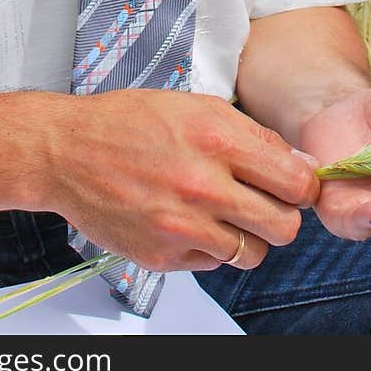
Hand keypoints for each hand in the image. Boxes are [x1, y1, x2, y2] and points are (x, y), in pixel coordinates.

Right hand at [48, 88, 318, 272]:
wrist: (67, 151)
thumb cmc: (130, 122)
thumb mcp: (198, 106)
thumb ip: (253, 136)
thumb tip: (301, 166)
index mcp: (217, 139)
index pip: (297, 183)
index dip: (303, 186)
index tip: (295, 185)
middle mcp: (203, 186)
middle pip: (285, 227)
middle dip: (281, 215)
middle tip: (264, 202)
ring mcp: (182, 226)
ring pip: (253, 253)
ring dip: (247, 236)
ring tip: (224, 213)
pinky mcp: (162, 256)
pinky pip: (213, 263)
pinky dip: (210, 247)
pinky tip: (190, 220)